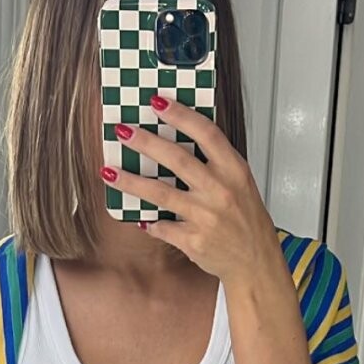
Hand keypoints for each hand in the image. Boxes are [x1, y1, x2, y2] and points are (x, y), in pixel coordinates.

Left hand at [107, 98, 279, 289]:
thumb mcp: (240, 183)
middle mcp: (220, 191)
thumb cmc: (246, 219)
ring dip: (131, 182)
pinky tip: (138, 218)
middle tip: (122, 131)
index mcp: (234, 170)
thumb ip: (215, 162)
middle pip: (177, 159)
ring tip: (109, 171)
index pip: (206, 133)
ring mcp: (206, 217)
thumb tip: (177, 140)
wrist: (255, 261)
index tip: (157, 102)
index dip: (181, 115)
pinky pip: (163, 227)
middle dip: (146, 143)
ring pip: (161, 194)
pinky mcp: (194, 241)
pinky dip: (150, 223)